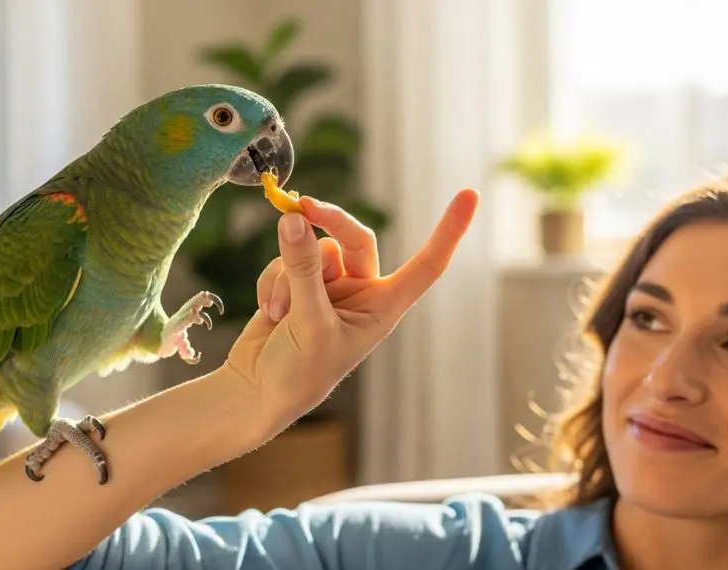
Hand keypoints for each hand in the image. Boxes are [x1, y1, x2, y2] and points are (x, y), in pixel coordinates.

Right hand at [222, 189, 479, 431]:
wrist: (256, 393)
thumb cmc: (298, 374)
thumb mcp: (308, 323)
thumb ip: (303, 269)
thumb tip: (294, 219)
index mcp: (384, 308)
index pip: (427, 264)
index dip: (448, 231)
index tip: (470, 194)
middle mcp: (361, 293)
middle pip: (354, 238)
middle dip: (328, 221)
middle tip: (301, 207)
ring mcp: (328, 287)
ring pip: (312, 249)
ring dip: (288, 274)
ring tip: (279, 313)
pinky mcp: (296, 284)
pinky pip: (286, 260)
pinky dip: (272, 281)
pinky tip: (269, 311)